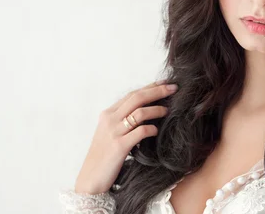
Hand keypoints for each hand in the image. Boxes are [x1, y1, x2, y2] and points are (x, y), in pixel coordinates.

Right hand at [74, 79, 177, 193]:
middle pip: (137, 97)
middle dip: (157, 90)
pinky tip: (157, 131)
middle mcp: (109, 120)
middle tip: (174, 88)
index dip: (150, 87)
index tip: (165, 83)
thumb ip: (123, 121)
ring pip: (140, 112)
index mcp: (107, 115)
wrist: (90, 181)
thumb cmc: (104, 158)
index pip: (132, 94)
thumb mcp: (110, 134)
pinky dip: (151, 129)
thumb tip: (146, 111)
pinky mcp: (119, 146)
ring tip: (169, 110)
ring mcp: (113, 132)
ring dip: (157, 109)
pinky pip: (140, 132)